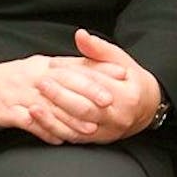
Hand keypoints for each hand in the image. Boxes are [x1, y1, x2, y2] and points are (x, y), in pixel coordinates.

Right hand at [0, 51, 117, 144]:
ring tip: (90, 129)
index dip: (99, 69)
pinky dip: (45, 131)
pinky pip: (30, 123)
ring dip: (72, 118)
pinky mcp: (6, 111)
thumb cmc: (1, 80)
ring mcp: (20, 94)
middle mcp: (33, 77)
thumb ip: (55, 71)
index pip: (74, 65)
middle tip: (110, 102)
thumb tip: (83, 72)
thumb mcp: (30, 69)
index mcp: (41, 65)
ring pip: (51, 106)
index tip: (121, 73)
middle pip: (65, 82)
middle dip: (89, 92)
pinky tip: (59, 140)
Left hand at [33, 29, 162, 142]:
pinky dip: (53, 131)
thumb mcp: (120, 61)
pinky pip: (71, 138)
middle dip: (59, 97)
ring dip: (52, 119)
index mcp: (126, 96)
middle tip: (40, 84)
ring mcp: (106, 132)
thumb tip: (80, 35)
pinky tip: (38, 123)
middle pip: (84, 108)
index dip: (72, 74)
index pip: (95, 84)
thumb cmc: (130, 81)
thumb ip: (99, 49)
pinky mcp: (96, 141)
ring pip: (75, 128)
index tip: (52, 66)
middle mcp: (117, 118)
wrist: (145, 109)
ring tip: (32, 107)